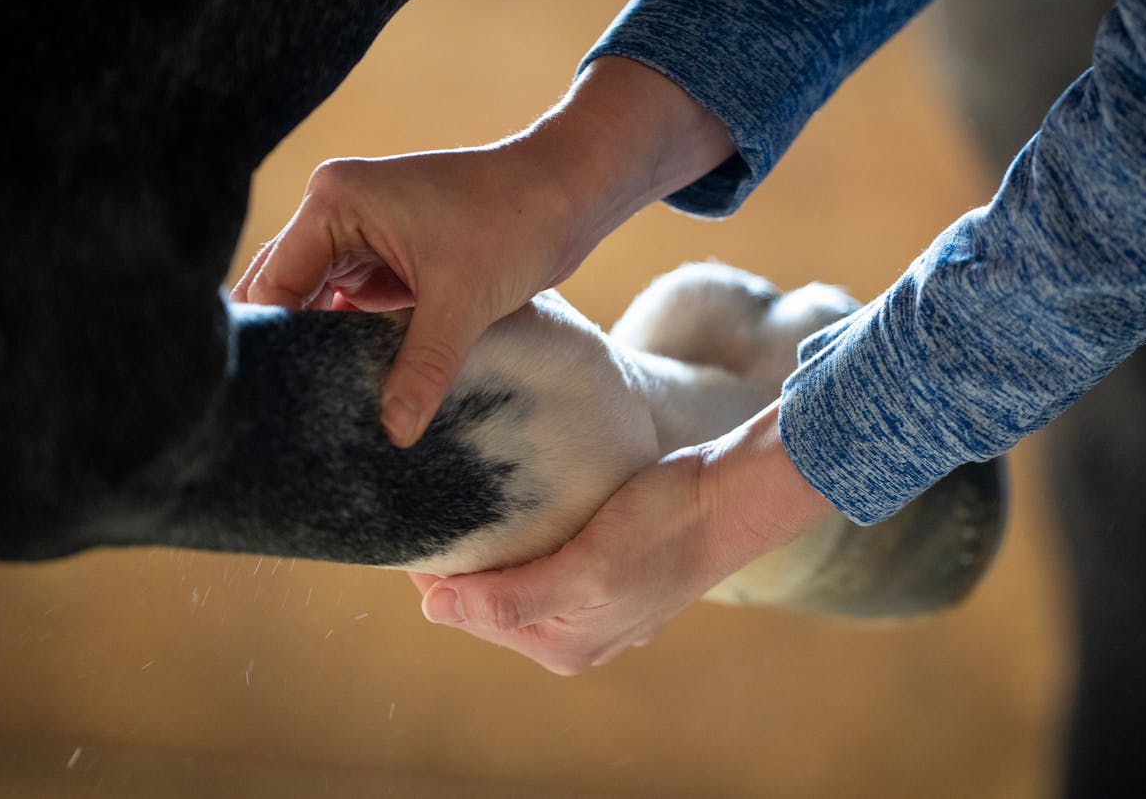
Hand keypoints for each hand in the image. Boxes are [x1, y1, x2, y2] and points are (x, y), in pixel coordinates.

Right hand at [232, 57, 734, 445]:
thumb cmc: (516, 221)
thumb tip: (393, 433)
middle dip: (287, 351)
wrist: (569, 191)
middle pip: (288, 294)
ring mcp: (362, 235)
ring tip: (308, 414)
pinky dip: (356, 343)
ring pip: (321, 306)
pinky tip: (353, 391)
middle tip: (275, 420)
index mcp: (335, 203)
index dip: (266, 345)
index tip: (258, 405)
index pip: (274, 285)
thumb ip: (423, 367)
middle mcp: (336, 213)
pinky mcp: (390, 257)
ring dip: (323, 352)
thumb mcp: (464, 301)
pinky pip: (356, 308)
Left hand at [411, 403, 838, 674]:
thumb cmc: (663, 530)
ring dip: (493, 548)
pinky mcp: (610, 570)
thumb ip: (510, 602)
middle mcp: (576, 636)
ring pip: (517, 578)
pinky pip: (547, 559)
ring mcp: (596, 605)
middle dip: (462, 562)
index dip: (435, 571)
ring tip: (467, 500)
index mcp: (563, 646)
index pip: (467, 612)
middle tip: (436, 504)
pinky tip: (517, 506)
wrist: (732, 499)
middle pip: (489, 599)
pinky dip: (526, 538)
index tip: (413, 525)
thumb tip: (434, 609)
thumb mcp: (584, 571)